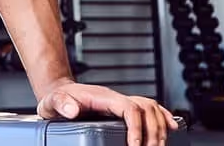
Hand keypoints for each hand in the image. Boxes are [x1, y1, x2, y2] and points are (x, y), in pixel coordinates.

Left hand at [36, 78, 178, 145]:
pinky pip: (149, 109)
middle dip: (153, 132)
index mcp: (104, 97)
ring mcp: (121, 102)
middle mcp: (116, 98)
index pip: (130, 108)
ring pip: (152, 109)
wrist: (57, 92)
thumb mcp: (52, 101)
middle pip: (147, 109)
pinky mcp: (123, 109)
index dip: (137, 127)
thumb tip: (73, 110)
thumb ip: (61, 104)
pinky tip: (171, 127)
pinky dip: (163, 117)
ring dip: (160, 127)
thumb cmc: (56, 99)